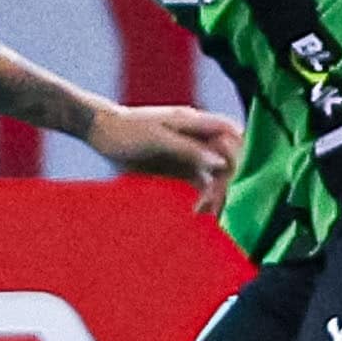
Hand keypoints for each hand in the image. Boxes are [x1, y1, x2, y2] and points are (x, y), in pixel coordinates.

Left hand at [85, 103, 240, 213]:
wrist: (100, 131)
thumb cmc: (127, 130)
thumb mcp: (158, 139)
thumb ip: (189, 150)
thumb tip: (220, 162)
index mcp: (196, 123)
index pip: (232, 135)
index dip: (241, 155)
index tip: (236, 180)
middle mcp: (198, 137)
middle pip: (227, 159)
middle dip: (227, 183)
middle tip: (216, 208)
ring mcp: (189, 153)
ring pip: (215, 174)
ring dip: (216, 194)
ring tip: (208, 216)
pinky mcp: (179, 167)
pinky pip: (200, 183)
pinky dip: (204, 198)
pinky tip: (199, 213)